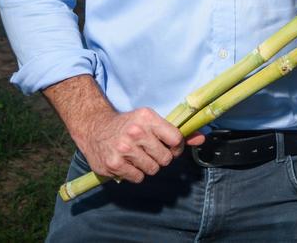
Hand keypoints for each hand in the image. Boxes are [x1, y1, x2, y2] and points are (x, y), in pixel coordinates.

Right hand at [79, 106, 204, 182]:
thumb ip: (176, 131)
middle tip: (151, 152)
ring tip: (138, 156)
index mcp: (147, 118)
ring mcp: (124, 149)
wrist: (95, 128)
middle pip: (165, 158)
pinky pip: (138, 178)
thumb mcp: (150, 121)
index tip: (170, 147)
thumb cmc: (128, 124)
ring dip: (148, 166)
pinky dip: (136, 174)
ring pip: (153, 170)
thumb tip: (202, 139)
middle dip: (162, 158)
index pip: (176, 139)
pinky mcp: (114, 164)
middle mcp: (136, 132)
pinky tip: (128, 163)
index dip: (176, 147)